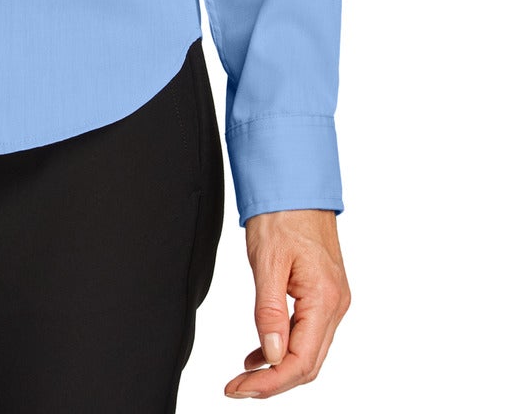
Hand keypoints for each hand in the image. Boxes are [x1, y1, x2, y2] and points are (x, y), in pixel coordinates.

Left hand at [225, 209, 349, 397]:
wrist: (296, 183)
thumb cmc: (283, 213)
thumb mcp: (267, 260)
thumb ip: (269, 310)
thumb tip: (271, 355)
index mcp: (325, 299)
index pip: (301, 361)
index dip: (270, 382)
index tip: (239, 388)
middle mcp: (335, 305)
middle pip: (308, 364)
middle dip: (273, 383)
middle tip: (237, 388)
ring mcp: (332, 300)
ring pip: (308, 352)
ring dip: (277, 369)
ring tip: (244, 377)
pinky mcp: (323, 294)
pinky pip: (306, 333)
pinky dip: (283, 348)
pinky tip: (260, 353)